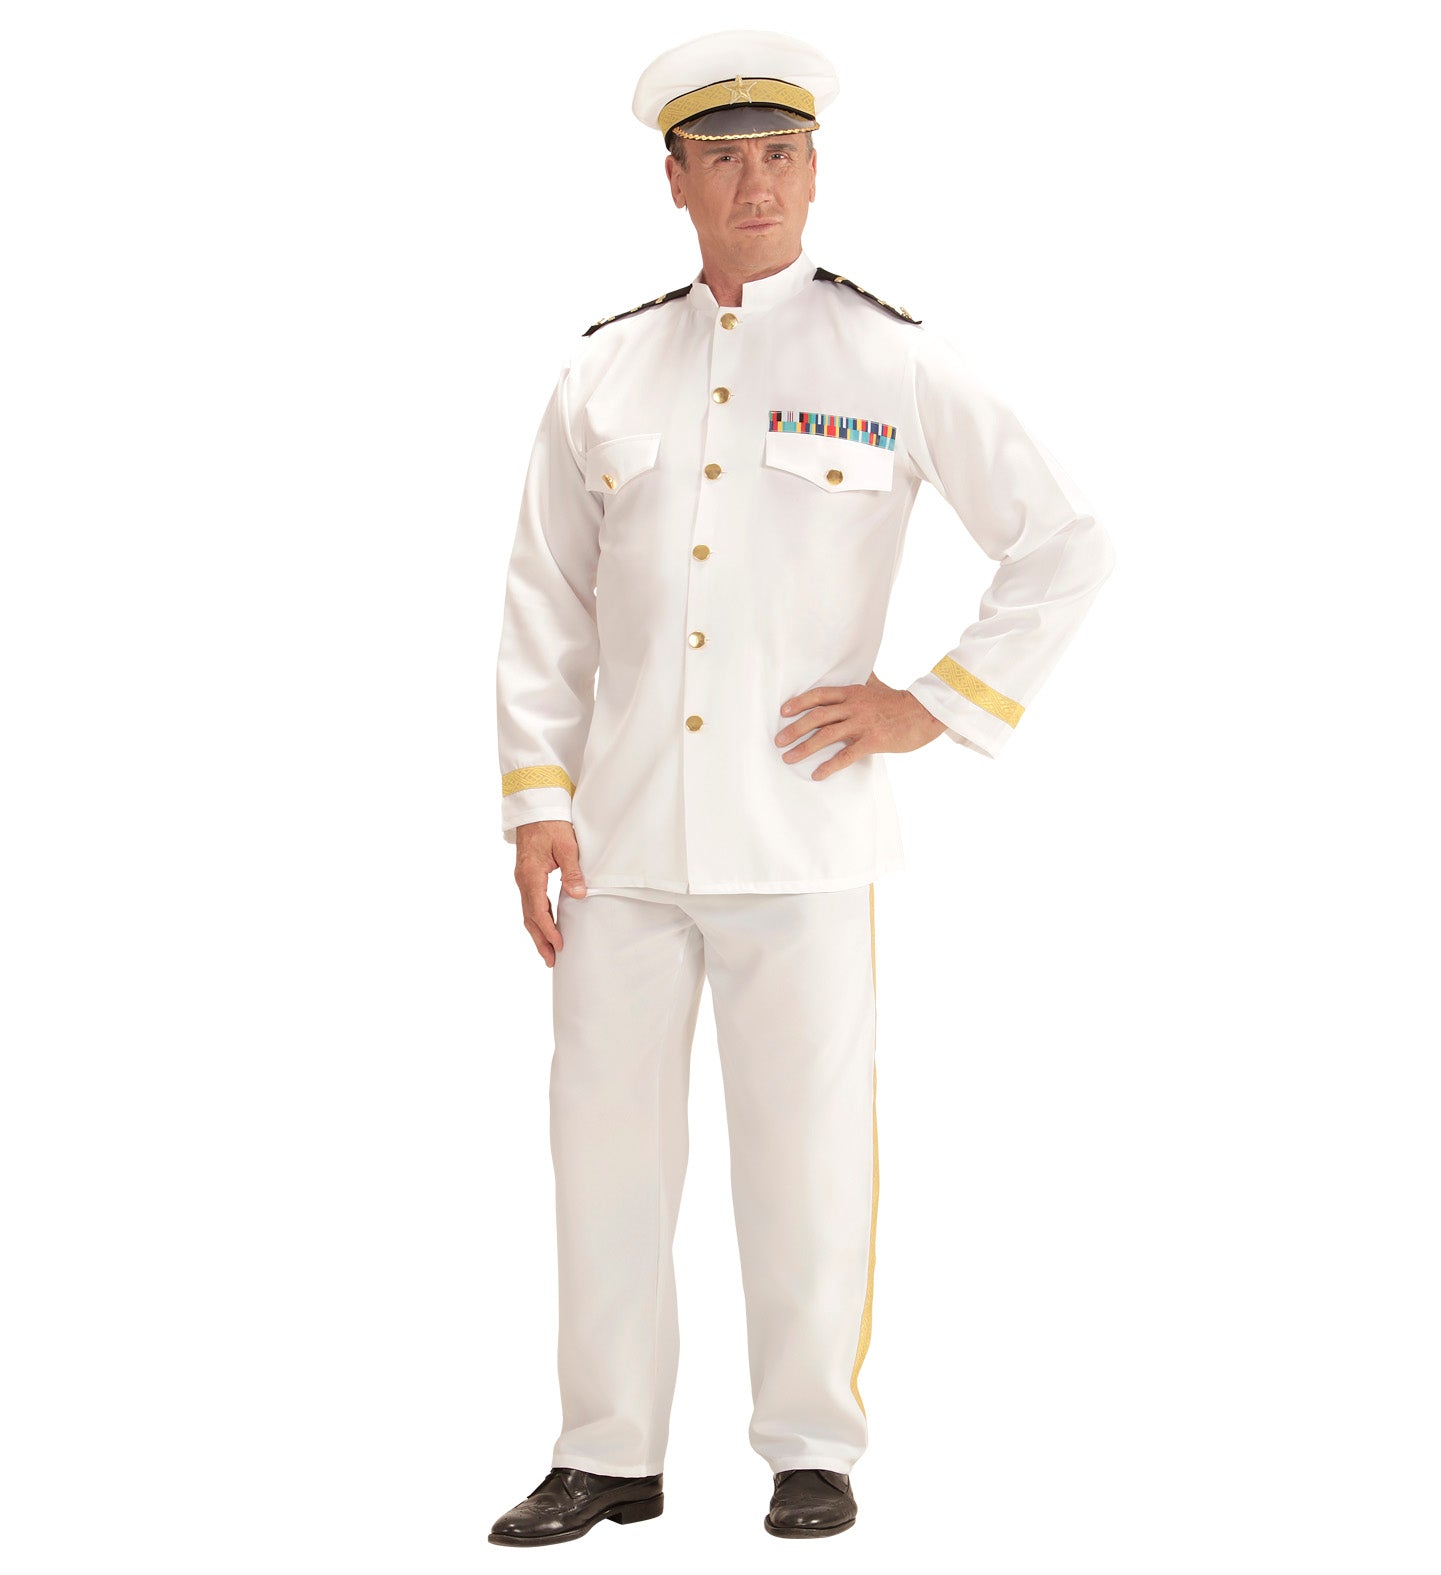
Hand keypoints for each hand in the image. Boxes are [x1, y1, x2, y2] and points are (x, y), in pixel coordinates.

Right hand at [513, 820, 587, 966]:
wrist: (534, 807)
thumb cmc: (550, 824)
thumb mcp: (567, 846)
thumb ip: (572, 872)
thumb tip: (579, 895)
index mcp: (531, 875)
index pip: (538, 910)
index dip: (548, 930)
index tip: (558, 945)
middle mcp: (523, 880)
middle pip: (529, 917)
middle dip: (540, 940)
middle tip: (550, 961)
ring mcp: (523, 879)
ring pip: (528, 912)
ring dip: (537, 933)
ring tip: (547, 952)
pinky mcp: (527, 877)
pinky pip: (530, 903)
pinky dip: (537, 919)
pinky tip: (545, 928)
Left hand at [774, 672, 946, 780]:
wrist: (926, 714)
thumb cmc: (901, 703)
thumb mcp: (879, 687)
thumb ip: (865, 682)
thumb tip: (861, 672)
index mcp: (853, 693)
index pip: (820, 695)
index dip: (799, 703)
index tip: (783, 712)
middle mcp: (854, 706)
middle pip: (817, 716)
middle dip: (794, 729)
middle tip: (778, 741)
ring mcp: (863, 724)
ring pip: (827, 736)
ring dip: (805, 748)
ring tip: (789, 758)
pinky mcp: (873, 740)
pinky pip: (846, 755)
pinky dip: (829, 766)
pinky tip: (817, 775)